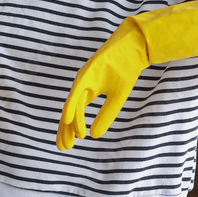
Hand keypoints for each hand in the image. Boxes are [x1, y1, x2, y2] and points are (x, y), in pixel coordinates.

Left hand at [56, 0, 197, 150]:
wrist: (134, 48)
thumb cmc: (126, 69)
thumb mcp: (117, 98)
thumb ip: (106, 115)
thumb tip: (94, 135)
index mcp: (88, 90)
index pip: (74, 112)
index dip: (69, 129)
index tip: (67, 146)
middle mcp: (82, 85)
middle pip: (69, 110)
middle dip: (64, 130)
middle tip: (63, 148)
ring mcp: (84, 78)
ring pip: (72, 103)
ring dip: (69, 122)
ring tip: (70, 139)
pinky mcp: (89, 72)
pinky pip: (77, 92)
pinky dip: (72, 105)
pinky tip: (68, 119)